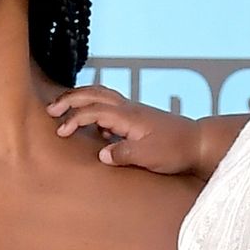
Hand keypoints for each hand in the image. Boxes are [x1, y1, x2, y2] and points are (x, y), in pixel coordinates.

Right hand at [46, 85, 200, 173]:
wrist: (199, 143)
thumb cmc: (176, 150)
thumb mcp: (149, 156)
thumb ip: (123, 154)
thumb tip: (101, 154)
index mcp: (128, 116)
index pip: (93, 111)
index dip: (74, 119)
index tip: (60, 132)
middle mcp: (128, 108)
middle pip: (93, 94)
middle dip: (70, 99)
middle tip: (50, 109)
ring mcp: (133, 111)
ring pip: (101, 95)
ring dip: (81, 98)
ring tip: (64, 106)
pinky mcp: (137, 117)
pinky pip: (110, 105)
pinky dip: (95, 106)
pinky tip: (93, 125)